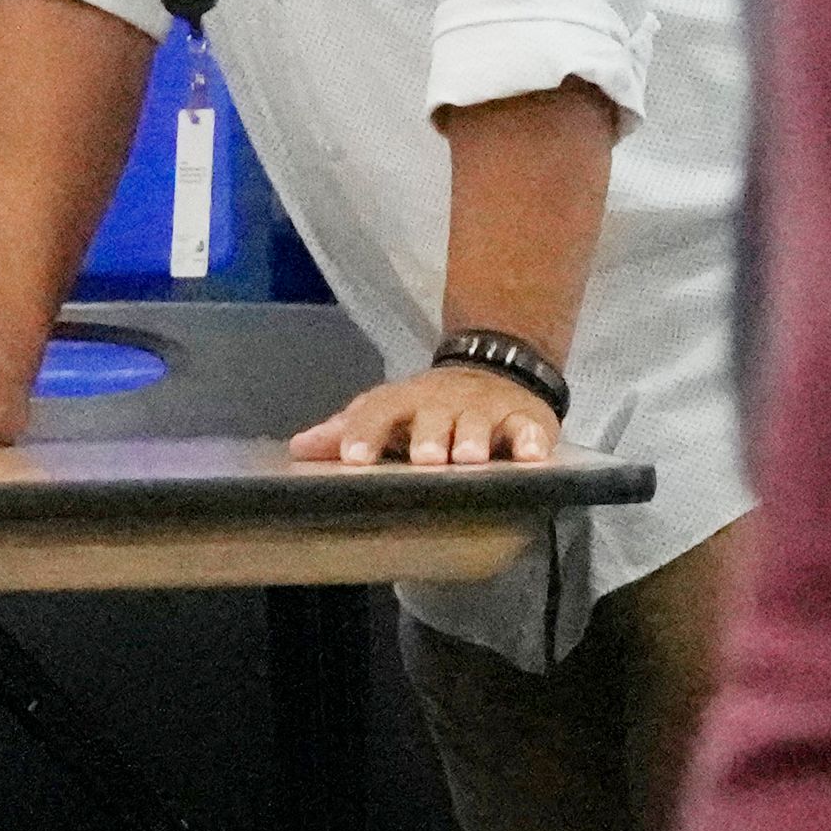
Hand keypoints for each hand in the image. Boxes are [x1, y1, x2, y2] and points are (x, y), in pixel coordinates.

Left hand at [291, 366, 557, 467]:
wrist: (492, 370)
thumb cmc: (427, 408)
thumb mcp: (386, 412)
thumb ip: (347, 431)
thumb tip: (298, 448)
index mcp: (403, 401)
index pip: (377, 412)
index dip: (363, 433)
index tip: (353, 459)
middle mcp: (443, 402)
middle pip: (432, 416)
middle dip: (428, 435)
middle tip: (425, 458)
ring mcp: (486, 409)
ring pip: (478, 421)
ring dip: (472, 437)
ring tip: (468, 458)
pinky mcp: (527, 419)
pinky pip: (530, 429)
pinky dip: (532, 440)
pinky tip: (532, 455)